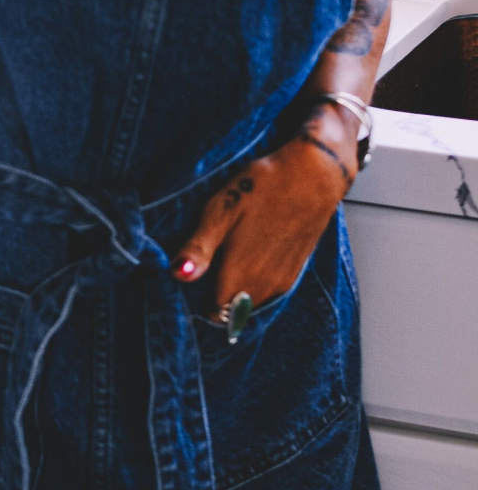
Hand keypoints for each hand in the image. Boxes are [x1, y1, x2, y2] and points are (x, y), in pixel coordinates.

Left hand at [172, 114, 356, 313]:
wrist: (312, 175)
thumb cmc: (262, 188)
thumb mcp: (220, 212)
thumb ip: (199, 249)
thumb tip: (177, 276)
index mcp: (240, 277)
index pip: (213, 313)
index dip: (198, 298)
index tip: (194, 273)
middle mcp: (263, 289)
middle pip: (230, 309)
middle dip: (215, 292)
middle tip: (208, 257)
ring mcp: (282, 283)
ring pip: (249, 300)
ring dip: (236, 286)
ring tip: (229, 249)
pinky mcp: (294, 272)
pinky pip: (266, 290)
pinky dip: (254, 278)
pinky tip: (250, 248)